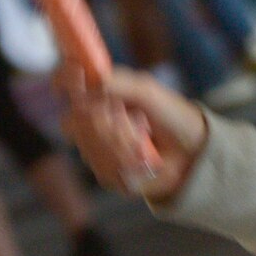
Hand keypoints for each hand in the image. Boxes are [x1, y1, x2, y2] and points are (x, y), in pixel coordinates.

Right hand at [60, 66, 205, 202]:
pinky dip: (127, 160)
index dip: (63, 81)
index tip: (69, 80)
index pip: (67, 85)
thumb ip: (116, 82)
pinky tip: (143, 156)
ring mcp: (97, 150)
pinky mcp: (108, 175)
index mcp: (98, 96)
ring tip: (143, 136)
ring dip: (120, 140)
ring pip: (89, 147)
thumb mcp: (146, 90)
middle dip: (101, 120)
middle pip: (73, 121)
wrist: (192, 148)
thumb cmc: (170, 113)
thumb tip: (88, 82)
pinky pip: (104, 169)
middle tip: (125, 114)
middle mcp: (91, 123)